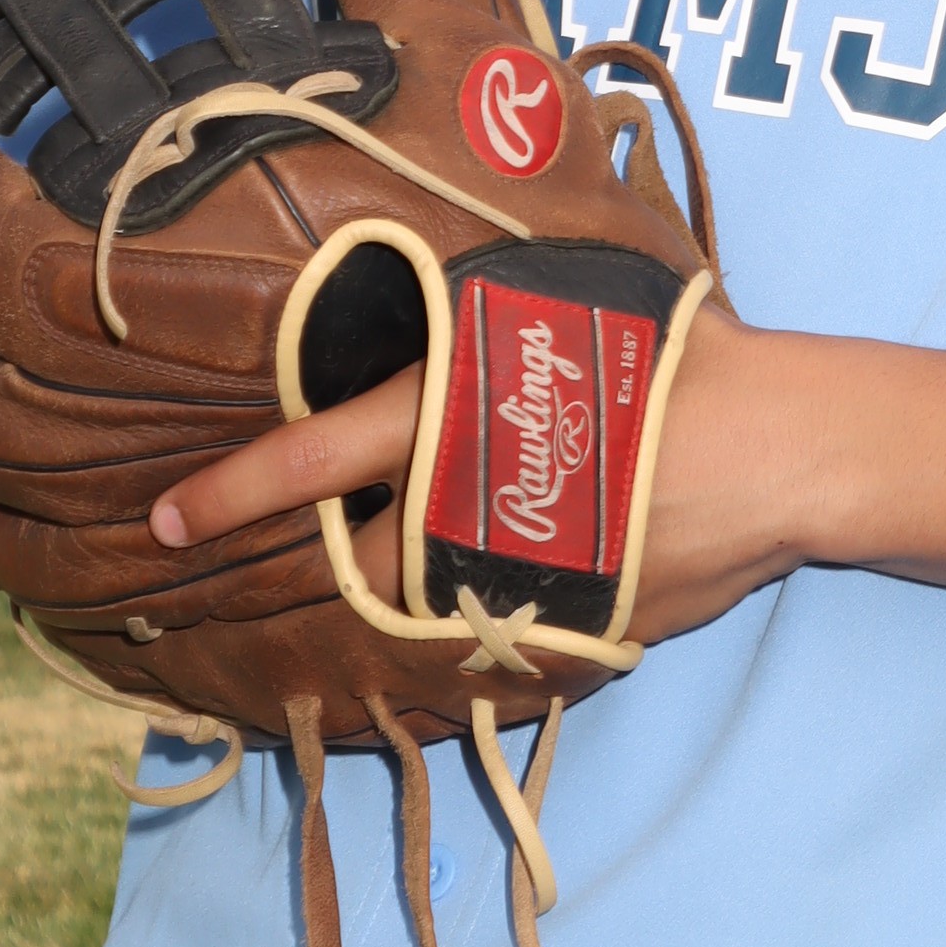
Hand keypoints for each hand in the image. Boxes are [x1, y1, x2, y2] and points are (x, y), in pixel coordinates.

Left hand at [148, 307, 838, 643]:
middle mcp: (465, 505)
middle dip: (347, 558)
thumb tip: (446, 312)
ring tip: (449, 563)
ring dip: (419, 591)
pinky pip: (497, 635)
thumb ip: (492, 327)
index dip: (231, 493)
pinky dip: (486, 622)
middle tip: (323, 547)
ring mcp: (515, 579)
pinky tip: (515, 594)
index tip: (162, 521)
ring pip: (424, 605)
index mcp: (451, 416)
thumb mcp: (568, 310)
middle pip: (363, 559)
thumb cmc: (680, 354)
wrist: (783, 449)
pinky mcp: (568, 628)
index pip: (315, 460)